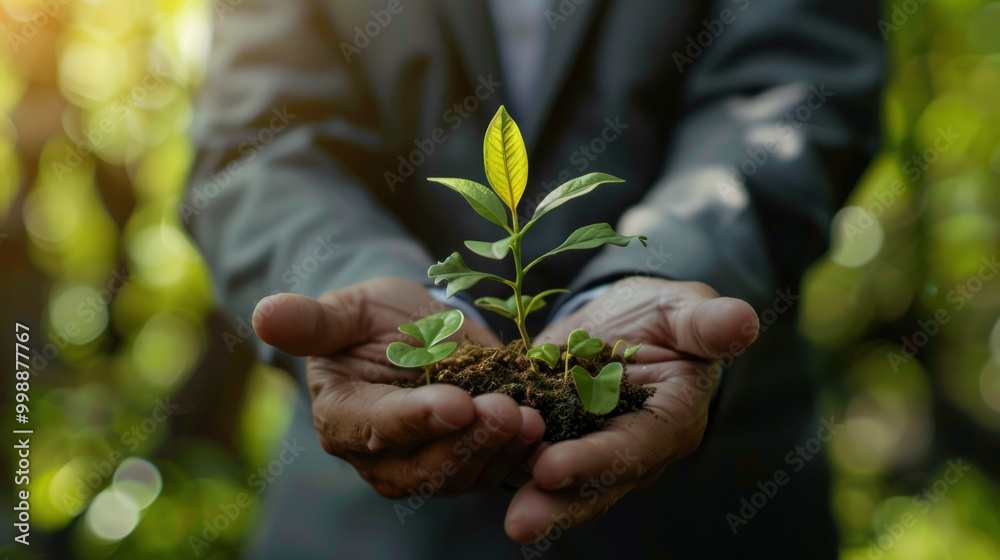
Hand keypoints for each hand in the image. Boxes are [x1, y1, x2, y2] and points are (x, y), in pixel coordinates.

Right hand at [253, 277, 545, 497]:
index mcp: (342, 418)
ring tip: (532, 420)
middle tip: (509, 413)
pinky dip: (519, 457)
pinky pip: (492, 471)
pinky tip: (544, 433)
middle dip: (468, 444)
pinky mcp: (465, 462)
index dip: (415, 419)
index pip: (376, 429)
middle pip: (422, 469)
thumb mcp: (347, 309)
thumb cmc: (373, 316)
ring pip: (461, 476)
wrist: (415, 330)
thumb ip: (312, 321)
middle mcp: (380, 455)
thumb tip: (263, 314)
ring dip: (500, 453)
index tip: (455, 401)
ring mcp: (425, 464)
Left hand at [503, 278, 758, 542]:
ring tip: (498, 514)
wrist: (623, 320)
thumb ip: (707, 323)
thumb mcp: (682, 310)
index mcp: (669, 420)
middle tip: (520, 523)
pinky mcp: (555, 439)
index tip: (553, 468)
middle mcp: (630, 448)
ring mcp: (590, 448)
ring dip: (530, 499)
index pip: (634, 448)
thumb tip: (745, 321)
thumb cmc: (663, 314)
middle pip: (595, 483)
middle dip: (558, 503)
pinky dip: (502, 465)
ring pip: (560, 483)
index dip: (597, 461)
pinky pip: (527, 457)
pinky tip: (469, 468)